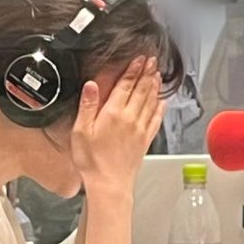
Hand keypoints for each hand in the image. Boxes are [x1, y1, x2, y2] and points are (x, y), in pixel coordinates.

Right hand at [71, 56, 160, 196]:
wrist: (109, 184)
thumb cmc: (92, 161)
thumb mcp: (81, 131)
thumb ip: (87, 106)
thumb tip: (91, 85)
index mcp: (113, 113)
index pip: (126, 85)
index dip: (133, 70)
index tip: (139, 59)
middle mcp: (130, 118)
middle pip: (142, 90)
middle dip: (147, 73)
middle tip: (153, 60)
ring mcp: (140, 129)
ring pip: (150, 101)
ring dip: (154, 86)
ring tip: (158, 74)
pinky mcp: (146, 140)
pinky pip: (156, 119)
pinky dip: (160, 108)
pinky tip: (162, 102)